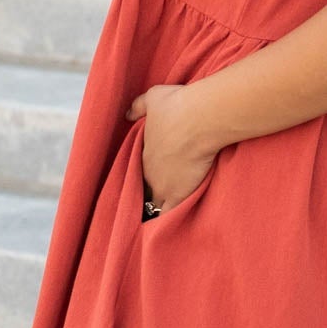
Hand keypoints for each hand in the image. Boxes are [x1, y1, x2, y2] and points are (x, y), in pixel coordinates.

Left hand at [126, 83, 217, 213]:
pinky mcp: (179, 195)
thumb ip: (138, 107)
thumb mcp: (152, 98)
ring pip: (155, 205)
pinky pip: (169, 215)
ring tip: (161, 219)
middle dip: (150, 193)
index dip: (145, 174)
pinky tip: (170, 229)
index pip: (139, 170)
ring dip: (158, 208)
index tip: (151, 176)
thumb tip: (127, 114)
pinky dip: (169, 221)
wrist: (199, 119)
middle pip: (145, 189)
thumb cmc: (177, 106)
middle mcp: (149, 173)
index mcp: (142, 153)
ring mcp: (163, 186)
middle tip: (156, 197)